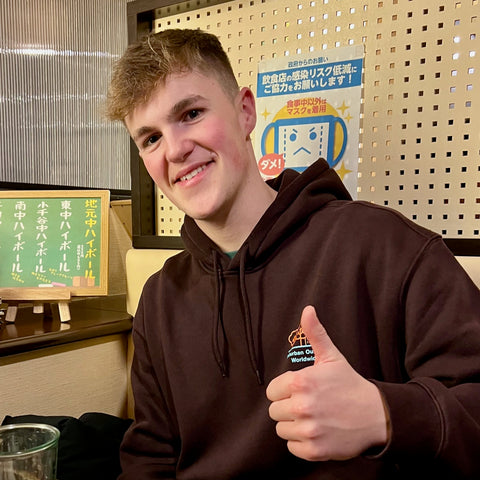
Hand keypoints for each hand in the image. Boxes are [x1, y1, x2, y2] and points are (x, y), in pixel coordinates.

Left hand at [266, 305, 387, 461]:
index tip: (301, 390)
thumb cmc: (349, 384)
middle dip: (288, 407)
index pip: (272, 391)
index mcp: (301, 382)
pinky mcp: (314, 450)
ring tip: (314, 417)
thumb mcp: (331, 356)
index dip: (284, 390)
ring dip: (294, 425)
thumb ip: (314, 333)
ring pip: (282, 430)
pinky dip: (302, 442)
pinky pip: (292, 447)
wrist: (377, 415)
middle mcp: (302, 406)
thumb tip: (307, 309)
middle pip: (274, 411)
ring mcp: (308, 430)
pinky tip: (318, 432)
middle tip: (310, 404)